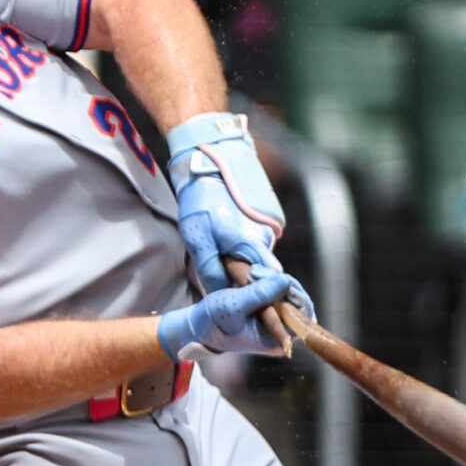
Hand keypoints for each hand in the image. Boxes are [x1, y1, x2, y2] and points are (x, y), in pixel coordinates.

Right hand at [159, 273, 295, 358]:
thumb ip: (260, 294)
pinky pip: (279, 293)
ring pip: (289, 295)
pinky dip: (269, 282)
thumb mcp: (234, 305)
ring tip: (253, 272)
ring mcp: (276, 324)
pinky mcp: (270, 313)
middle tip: (257, 272)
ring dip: (274, 280)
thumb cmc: (214, 321)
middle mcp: (281, 334)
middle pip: (299, 303)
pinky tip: (254, 276)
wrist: (199, 325)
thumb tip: (286, 280)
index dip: (294, 293)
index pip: (303, 316)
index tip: (275, 278)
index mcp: (276, 341)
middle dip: (282, 283)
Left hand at [166, 113, 286, 295]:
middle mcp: (266, 235)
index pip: (268, 280)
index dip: (262, 295)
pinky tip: (230, 245)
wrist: (210, 159)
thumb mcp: (197, 238)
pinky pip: (257, 242)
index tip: (254, 306)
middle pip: (263, 270)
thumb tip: (220, 292)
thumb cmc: (201, 198)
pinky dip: (247, 248)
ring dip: (246, 263)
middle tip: (232, 285)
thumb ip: (210, 269)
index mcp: (251, 243)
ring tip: (227, 261)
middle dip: (249, 280)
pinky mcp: (263, 217)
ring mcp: (266, 225)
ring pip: (259, 255)